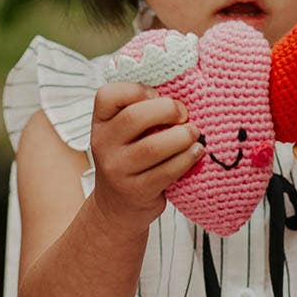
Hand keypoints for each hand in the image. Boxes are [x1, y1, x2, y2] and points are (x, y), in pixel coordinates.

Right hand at [89, 81, 203, 230]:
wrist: (117, 206)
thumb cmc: (130, 158)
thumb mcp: (124, 133)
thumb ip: (141, 111)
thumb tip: (183, 89)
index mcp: (100, 123)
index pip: (107, 95)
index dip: (137, 89)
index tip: (157, 94)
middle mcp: (103, 145)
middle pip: (134, 117)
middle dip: (168, 110)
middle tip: (184, 114)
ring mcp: (117, 170)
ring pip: (153, 147)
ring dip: (182, 136)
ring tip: (194, 133)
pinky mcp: (137, 191)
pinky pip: (166, 171)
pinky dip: (187, 159)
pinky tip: (196, 152)